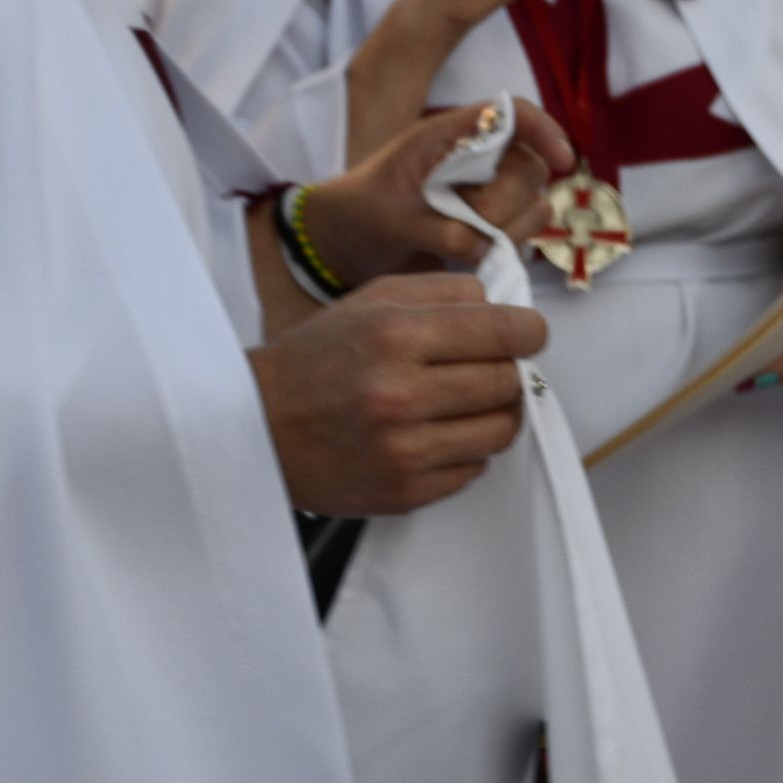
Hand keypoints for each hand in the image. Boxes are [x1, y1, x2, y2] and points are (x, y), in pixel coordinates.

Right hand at [249, 272, 548, 515]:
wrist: (254, 428)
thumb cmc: (317, 360)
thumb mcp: (370, 302)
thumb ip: (443, 292)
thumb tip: (505, 307)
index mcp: (395, 335)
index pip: (504, 331)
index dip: (528, 331)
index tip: (526, 334)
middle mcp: (402, 393)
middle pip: (507, 380)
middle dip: (505, 370)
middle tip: (480, 368)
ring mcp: (406, 449)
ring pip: (501, 428)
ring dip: (492, 413)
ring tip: (460, 402)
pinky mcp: (408, 491)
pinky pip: (475, 468)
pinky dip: (465, 450)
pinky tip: (433, 435)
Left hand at [302, 101, 580, 288]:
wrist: (348, 244)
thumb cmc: (363, 215)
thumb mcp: (392, 220)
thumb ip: (440, 230)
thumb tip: (484, 245)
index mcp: (449, 136)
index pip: (512, 115)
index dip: (544, 129)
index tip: (563, 159)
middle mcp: (477, 159)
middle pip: (530, 168)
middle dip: (507, 203)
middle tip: (467, 225)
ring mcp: (489, 193)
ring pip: (535, 206)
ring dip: (508, 230)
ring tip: (460, 241)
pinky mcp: (493, 225)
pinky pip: (524, 235)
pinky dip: (506, 249)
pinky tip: (472, 255)